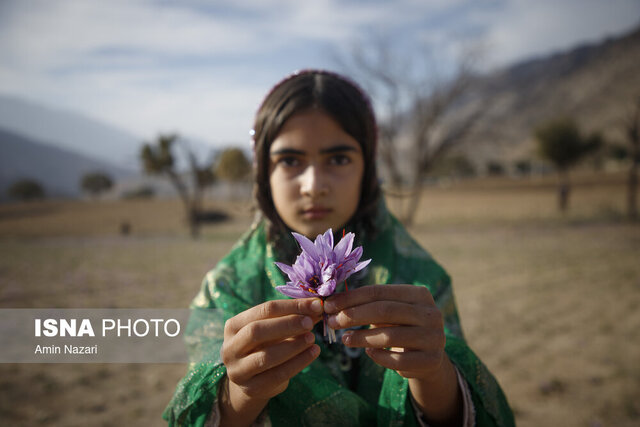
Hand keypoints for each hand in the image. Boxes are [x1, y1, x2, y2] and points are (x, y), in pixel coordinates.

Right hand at [219, 298, 322, 425]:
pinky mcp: (251, 388)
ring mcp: (238, 370)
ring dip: (293, 345)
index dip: (291, 306)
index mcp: (233, 325)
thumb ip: (292, 318)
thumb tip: (316, 307)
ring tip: (312, 338)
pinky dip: (298, 363)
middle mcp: (230, 347)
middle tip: (310, 322)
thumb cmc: (265, 346)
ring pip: (266, 356)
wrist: (253, 380)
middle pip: (257, 331)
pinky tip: (313, 353)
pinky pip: (278, 375)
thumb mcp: (274, 329)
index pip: (263, 310)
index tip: (315, 304)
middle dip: (287, 325)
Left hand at [324, 285, 445, 379]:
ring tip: (345, 339)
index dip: (351, 298)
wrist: (428, 357)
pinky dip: (378, 356)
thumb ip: (367, 304)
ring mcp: (433, 337)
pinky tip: (368, 352)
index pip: (379, 292)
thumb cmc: (401, 327)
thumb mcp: (389, 311)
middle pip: (384, 311)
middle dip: (353, 315)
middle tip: (332, 321)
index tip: (329, 304)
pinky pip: (397, 360)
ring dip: (361, 338)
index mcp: (419, 294)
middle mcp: (430, 313)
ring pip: (389, 336)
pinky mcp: (431, 360)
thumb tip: (331, 302)